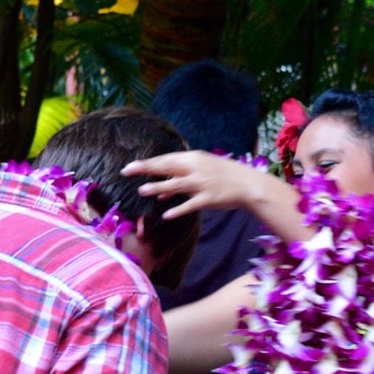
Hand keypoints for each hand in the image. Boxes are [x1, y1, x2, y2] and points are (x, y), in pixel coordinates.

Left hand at [122, 151, 271, 218]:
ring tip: (141, 191)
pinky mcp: (208, 199)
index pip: (166, 159)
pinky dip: (178, 209)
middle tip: (126, 171)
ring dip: (158, 187)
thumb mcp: (201, 171)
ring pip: (176, 185)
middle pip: (167, 168)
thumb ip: (179, 179)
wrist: (248, 184)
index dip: (147, 163)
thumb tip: (158, 190)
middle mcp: (196, 169)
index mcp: (194, 158)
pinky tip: (166, 215)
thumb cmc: (222, 176)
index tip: (129, 166)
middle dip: (146, 169)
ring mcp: (202, 184)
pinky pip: (190, 205)